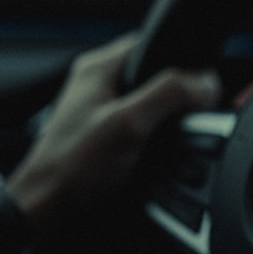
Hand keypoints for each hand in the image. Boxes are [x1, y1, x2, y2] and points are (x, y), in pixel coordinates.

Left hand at [6, 34, 220, 224]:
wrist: (46, 210)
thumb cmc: (70, 167)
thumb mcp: (128, 124)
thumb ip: (169, 95)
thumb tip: (206, 81)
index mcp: (99, 68)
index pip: (153, 43)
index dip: (183, 61)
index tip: (202, 85)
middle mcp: (99, 85)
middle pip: (156, 76)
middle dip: (178, 97)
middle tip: (188, 118)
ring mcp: (102, 112)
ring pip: (152, 105)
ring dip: (169, 122)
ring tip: (170, 141)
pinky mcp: (107, 138)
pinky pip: (144, 129)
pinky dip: (157, 141)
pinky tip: (159, 157)